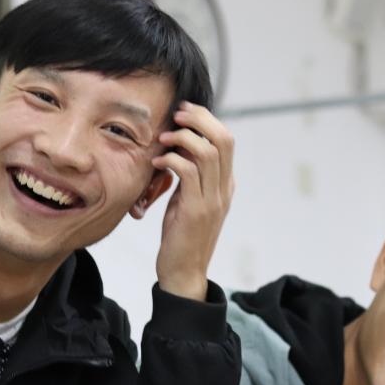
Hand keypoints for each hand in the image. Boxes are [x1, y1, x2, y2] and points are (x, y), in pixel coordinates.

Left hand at [150, 102, 235, 300]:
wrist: (184, 272)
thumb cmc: (182, 236)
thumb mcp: (189, 200)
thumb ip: (191, 176)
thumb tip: (178, 149)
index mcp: (226, 185)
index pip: (227, 140)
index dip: (206, 120)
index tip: (183, 112)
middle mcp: (224, 189)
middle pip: (223, 139)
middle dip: (199, 119)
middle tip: (176, 114)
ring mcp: (213, 200)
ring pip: (208, 152)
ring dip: (183, 138)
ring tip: (163, 138)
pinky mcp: (196, 210)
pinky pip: (188, 172)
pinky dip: (172, 160)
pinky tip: (158, 162)